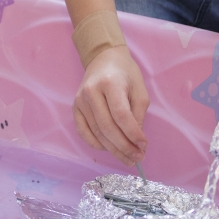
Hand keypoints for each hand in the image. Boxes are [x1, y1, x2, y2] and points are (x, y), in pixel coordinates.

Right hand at [73, 45, 148, 165]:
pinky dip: (96, 144)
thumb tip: (136, 141)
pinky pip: (83, 132)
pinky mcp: (75, 108)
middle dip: (124, 146)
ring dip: (113, 149)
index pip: (121, 115)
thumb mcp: (140, 89)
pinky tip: (109, 149)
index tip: (144, 145)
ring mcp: (80, 100)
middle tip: (138, 158)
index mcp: (110, 83)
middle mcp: (91, 91)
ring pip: (96, 132)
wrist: (103, 59)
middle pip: (107, 127)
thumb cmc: (125, 74)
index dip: (133, 133)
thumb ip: (138, 114)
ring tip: (128, 158)